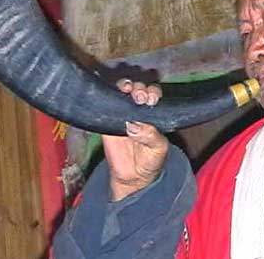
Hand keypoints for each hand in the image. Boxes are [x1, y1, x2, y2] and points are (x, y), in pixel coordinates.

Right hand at [102, 78, 167, 200]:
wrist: (134, 178)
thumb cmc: (150, 160)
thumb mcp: (159, 148)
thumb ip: (150, 136)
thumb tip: (134, 126)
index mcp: (153, 112)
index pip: (153, 93)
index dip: (152, 92)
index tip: (151, 99)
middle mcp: (137, 109)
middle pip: (137, 88)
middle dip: (139, 88)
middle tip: (140, 96)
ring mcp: (121, 113)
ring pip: (121, 91)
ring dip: (124, 86)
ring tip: (127, 90)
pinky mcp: (106, 122)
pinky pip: (105, 105)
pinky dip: (106, 98)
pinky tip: (110, 96)